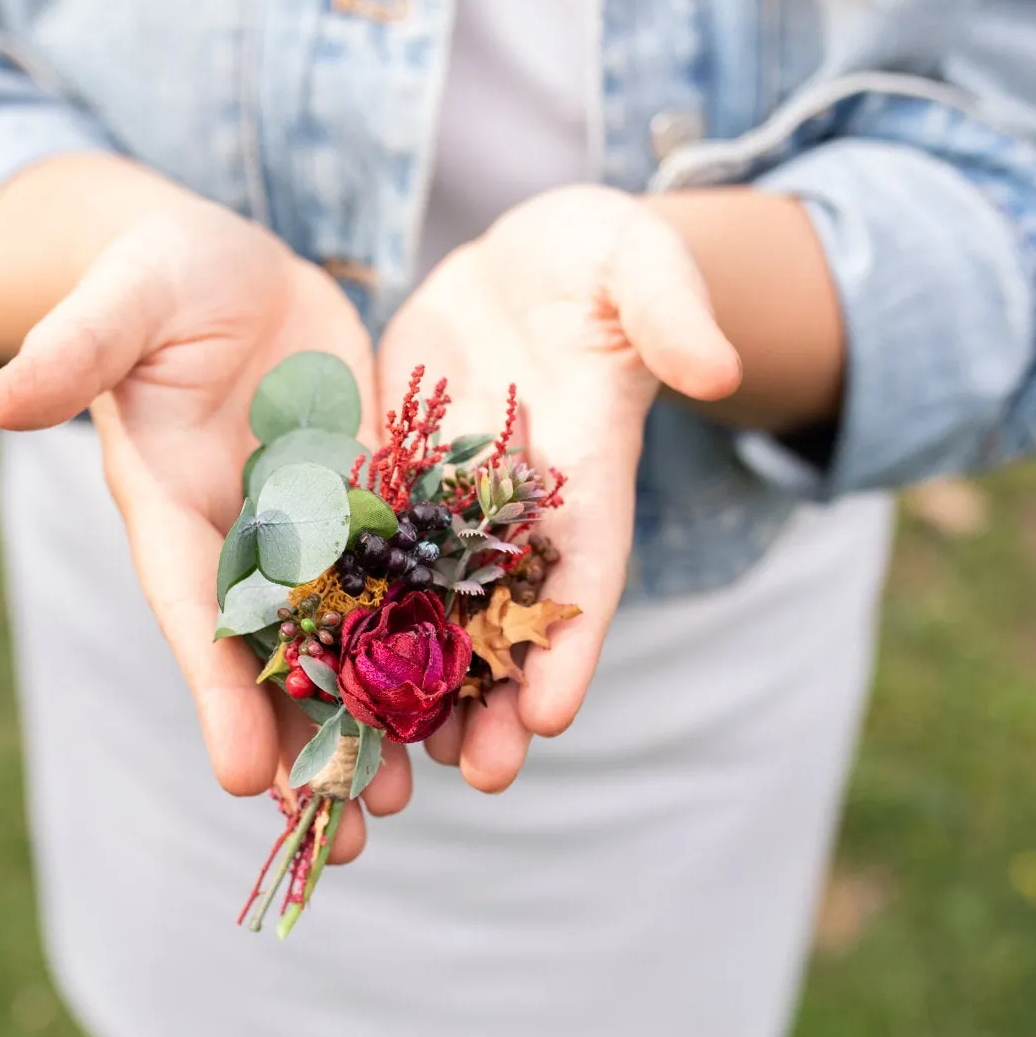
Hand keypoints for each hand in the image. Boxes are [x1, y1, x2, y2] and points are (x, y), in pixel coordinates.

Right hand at [0, 200, 406, 858]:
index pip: (193, 614)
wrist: (229, 269)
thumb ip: (77, 347)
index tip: (237, 778)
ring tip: (409, 796)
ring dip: (373, 718)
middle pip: (272, 662)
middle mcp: (240, 541)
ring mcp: (309, 532)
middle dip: (307, 747)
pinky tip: (469, 700)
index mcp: (172, 510)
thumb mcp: (123, 299)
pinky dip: (428, 644)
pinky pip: (404, 585)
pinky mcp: (369, 507)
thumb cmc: (159, 276)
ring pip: (341, 645)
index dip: (215, 695)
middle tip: (353, 834)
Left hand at [377, 184, 740, 790]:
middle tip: (482, 778)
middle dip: (500, 700)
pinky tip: (320, 680)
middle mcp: (523, 511)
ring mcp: (454, 507)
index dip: (576, 642)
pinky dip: (352, 620)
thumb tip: (715, 369)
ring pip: (437, 613)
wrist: (525, 262)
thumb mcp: (641, 261)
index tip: (556, 714)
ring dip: (424, 688)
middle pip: (514, 621)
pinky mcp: (393, 486)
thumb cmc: (599, 258)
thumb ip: (673, 309)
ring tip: (399, 763)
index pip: (590, 570)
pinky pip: (369, 562)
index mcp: (590, 471)